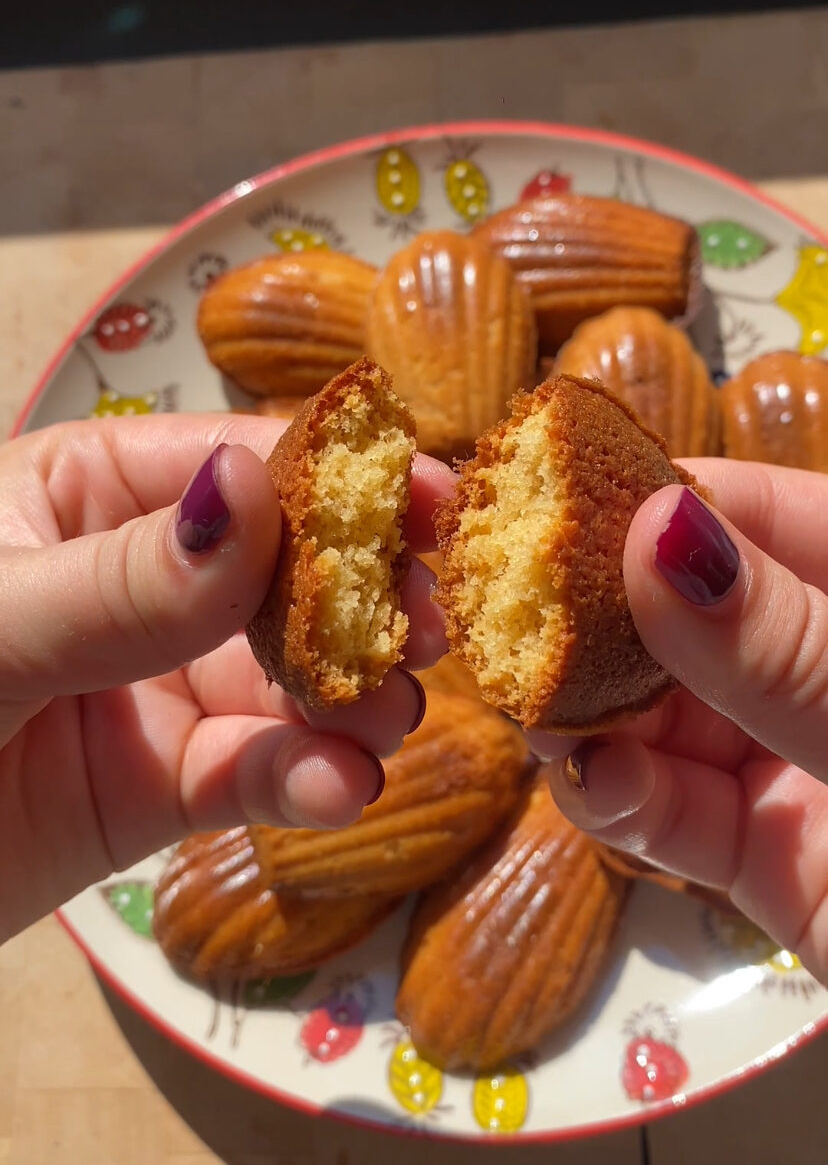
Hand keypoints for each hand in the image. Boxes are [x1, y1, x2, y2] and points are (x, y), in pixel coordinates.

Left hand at [0, 414, 450, 942]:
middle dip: (363, 594)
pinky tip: (339, 788)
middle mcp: (136, 578)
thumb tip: (258, 492)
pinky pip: (252, 771)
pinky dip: (304, 779)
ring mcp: (155, 683)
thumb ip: (124, 579)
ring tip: (389, 718)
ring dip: (350, 697)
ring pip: (283, 678)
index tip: (434, 502)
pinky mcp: (161, 784)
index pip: (232, 465)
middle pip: (283, 570)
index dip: (338, 481)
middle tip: (438, 624)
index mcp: (82, 494)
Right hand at [535, 459, 827, 985]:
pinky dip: (624, 801)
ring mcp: (800, 760)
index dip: (662, 500)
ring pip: (670, 716)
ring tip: (546, 721)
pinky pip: (675, 813)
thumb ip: (789, 647)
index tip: (551, 506)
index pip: (769, 513)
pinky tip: (594, 789)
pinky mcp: (769, 857)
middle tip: (516, 624)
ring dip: (599, 719)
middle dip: (607, 623)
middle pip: (698, 616)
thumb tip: (662, 528)